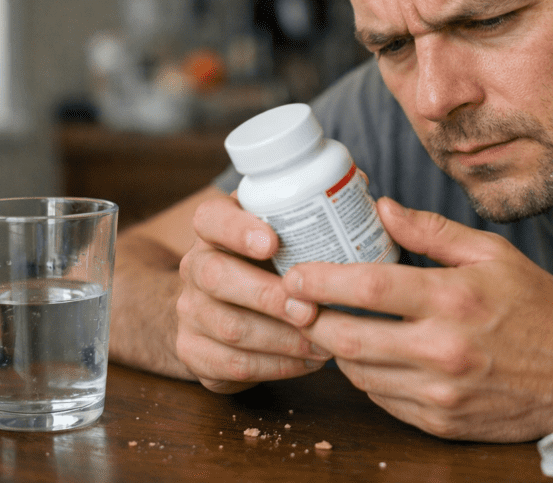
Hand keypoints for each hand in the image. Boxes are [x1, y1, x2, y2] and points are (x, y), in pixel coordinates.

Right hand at [175, 194, 333, 392]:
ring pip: (230, 327)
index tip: (273, 241)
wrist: (214, 308)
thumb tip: (362, 186)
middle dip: (268, 296)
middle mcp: (196, 267)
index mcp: (214, 229)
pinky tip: (309, 361)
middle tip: (310, 309)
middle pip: (217, 276)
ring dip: (283, 338)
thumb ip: (314, 209)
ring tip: (325, 342)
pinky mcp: (194, 353)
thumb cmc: (266, 262)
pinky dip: (277, 366)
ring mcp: (190, 311)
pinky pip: (233, 365)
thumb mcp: (280, 229)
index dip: (238, 229)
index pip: (211, 218)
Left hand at [282, 197, 552, 440]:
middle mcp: (443, 349)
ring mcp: (440, 392)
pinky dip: (367, 378)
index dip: (321, 281)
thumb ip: (433, 231)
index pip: (368, 288)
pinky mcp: (440, 422)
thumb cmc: (537, 308)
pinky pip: (383, 401)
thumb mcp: (493, 254)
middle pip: (350, 337)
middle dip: (312, 319)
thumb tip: (382, 208)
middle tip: (294, 303)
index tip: (295, 275)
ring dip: (336, 349)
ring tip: (328, 325)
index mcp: (454, 298)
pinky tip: (368, 357)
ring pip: (360, 374)